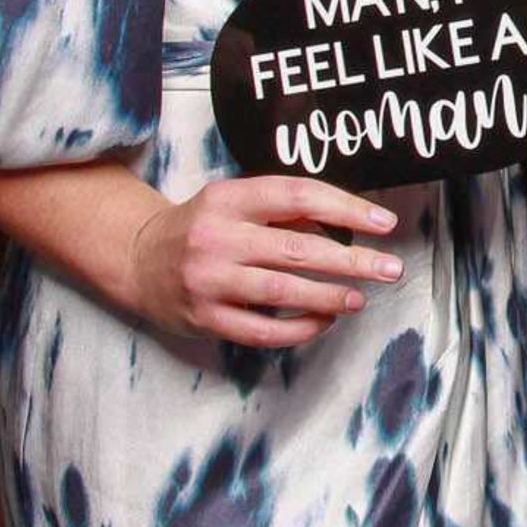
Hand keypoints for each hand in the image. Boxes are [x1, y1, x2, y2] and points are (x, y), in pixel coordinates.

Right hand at [126, 175, 405, 347]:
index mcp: (229, 198)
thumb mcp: (235, 202)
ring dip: (328, 296)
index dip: (347, 207)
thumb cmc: (202, 227)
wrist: (138, 258)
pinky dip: (298, 329)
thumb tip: (348, 221)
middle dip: (351, 260)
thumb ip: (283, 210)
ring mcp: (208, 280)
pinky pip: (261, 330)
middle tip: (389, 269)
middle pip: (297, 248)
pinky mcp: (204, 318)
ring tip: (359, 298)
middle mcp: (217, 237)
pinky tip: (323, 322)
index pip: (298, 195)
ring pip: (281, 292)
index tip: (385, 222)